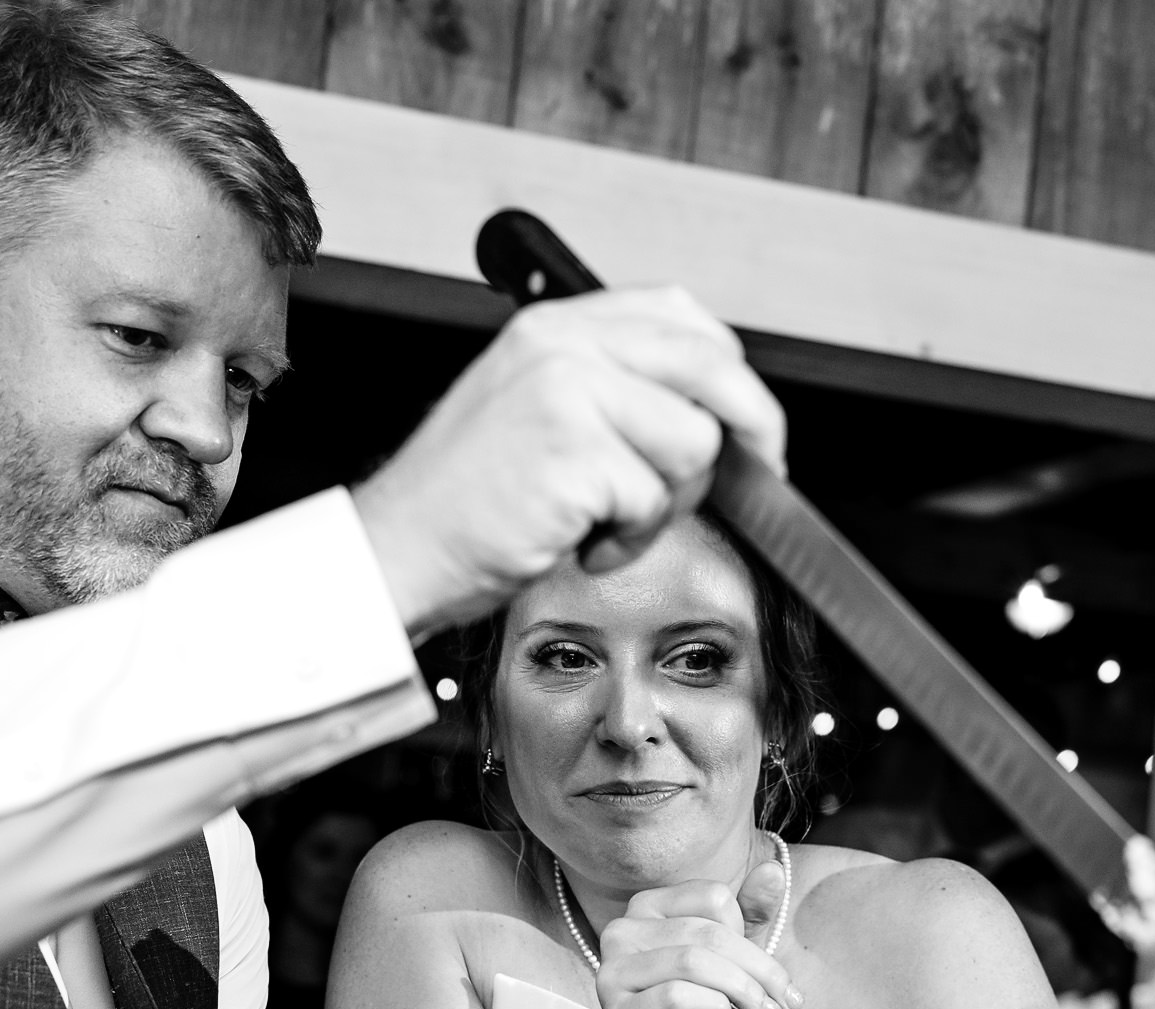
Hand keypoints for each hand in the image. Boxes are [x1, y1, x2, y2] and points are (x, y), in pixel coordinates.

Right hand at [351, 286, 786, 639]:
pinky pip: (655, 500)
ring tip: (604, 519)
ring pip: (694, 442)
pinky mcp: (574, 450)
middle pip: (713, 368)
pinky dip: (629, 540)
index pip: (682, 314)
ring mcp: (569, 392)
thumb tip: (714, 415)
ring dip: (666, 502)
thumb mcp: (539, 411)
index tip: (746, 421)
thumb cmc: (466, 500)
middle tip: (756, 474)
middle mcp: (563, 344)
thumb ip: (615, 390)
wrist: (398, 549)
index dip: (730, 371)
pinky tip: (581, 541)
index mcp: (557, 324)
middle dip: (750, 430)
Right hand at [594, 875, 800, 1008]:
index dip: (753, 939)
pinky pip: (675, 996)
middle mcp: (622, 931)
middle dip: (757, 970)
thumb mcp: (733, 963)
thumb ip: (751, 916)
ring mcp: (613, 972)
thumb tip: (773, 869)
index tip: (775, 980)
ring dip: (741, 991)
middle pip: (708, 931)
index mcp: (648, 907)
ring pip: (692, 961)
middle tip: (783, 1003)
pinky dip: (713, 1007)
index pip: (713, 899)